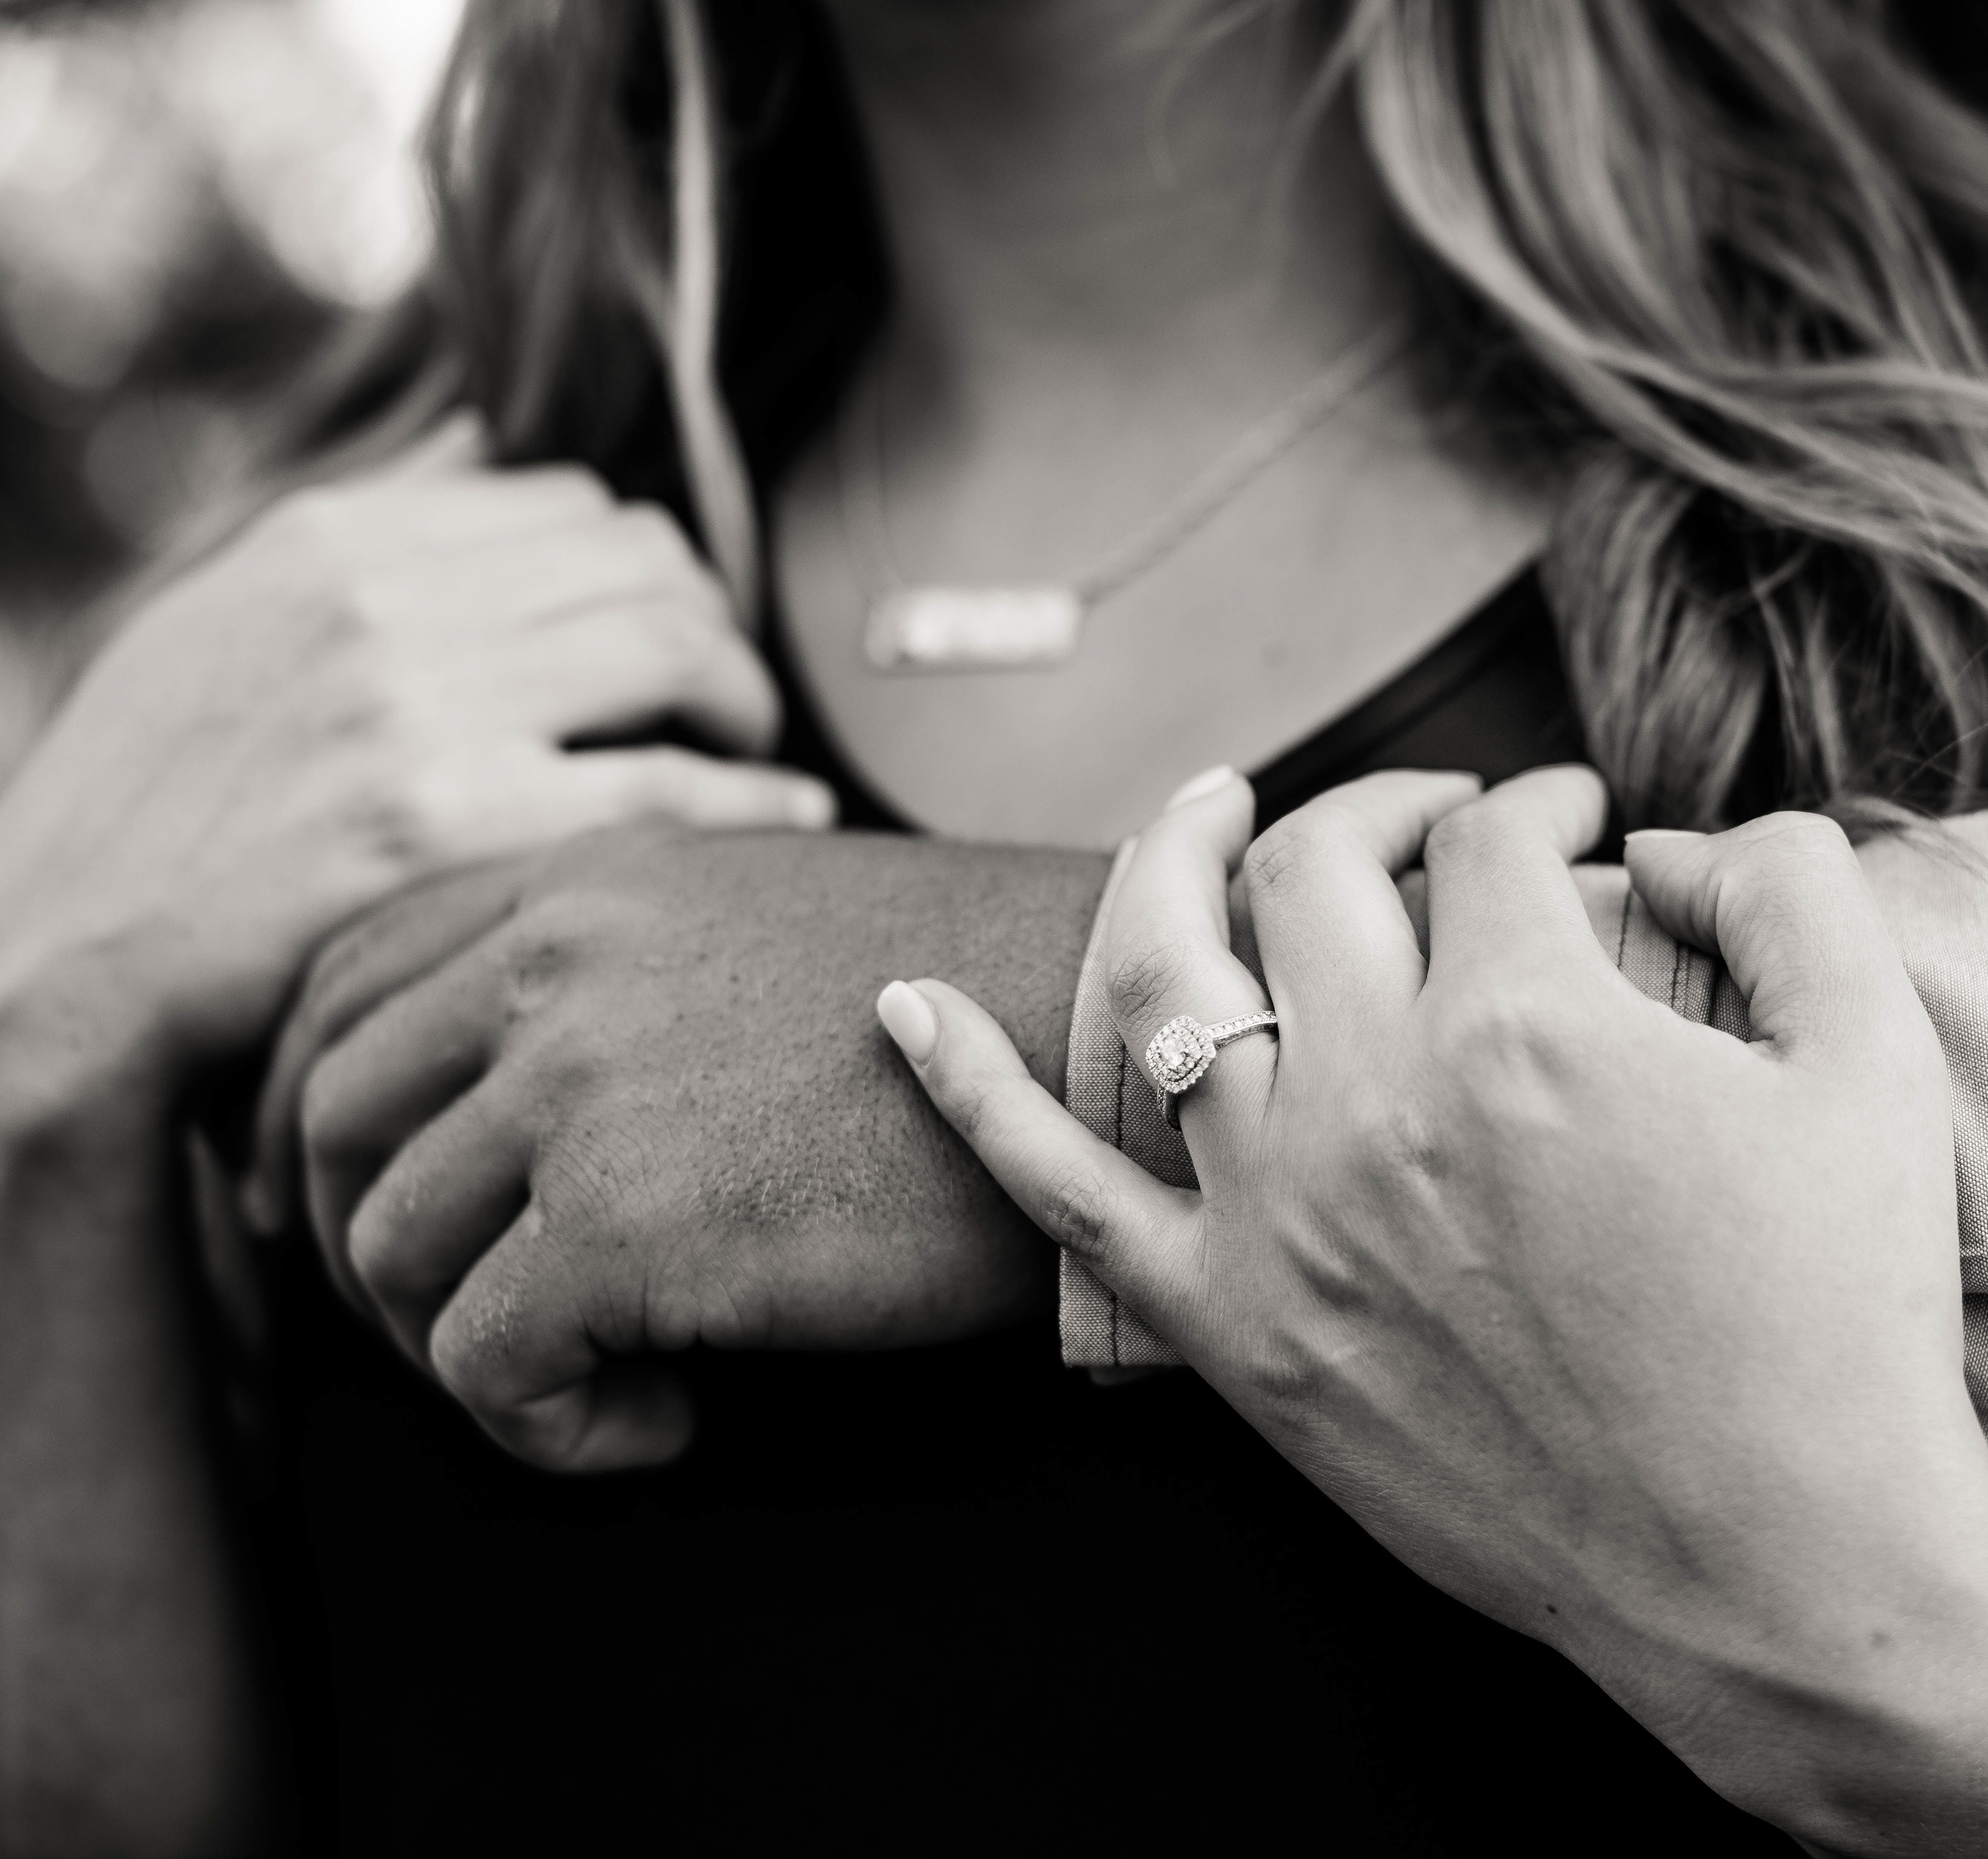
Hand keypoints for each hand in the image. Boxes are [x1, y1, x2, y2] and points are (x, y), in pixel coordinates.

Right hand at [0, 417, 831, 1080]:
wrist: (57, 957)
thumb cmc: (154, 814)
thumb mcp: (225, 629)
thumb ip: (360, 543)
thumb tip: (483, 451)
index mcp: (331, 539)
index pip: (570, 503)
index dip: (648, 570)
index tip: (674, 631)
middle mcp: (379, 597)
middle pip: (644, 561)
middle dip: (714, 626)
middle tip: (732, 699)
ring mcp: (413, 707)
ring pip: (676, 647)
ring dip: (746, 700)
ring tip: (757, 753)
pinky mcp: (445, 824)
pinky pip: (669, 786)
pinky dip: (755, 799)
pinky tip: (789, 820)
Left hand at [256, 825, 1108, 1468]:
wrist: (1129, 1053)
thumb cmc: (995, 1008)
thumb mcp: (771, 925)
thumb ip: (629, 969)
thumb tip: (534, 1099)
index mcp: (586, 878)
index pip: (341, 986)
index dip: (314, 1121)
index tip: (356, 1213)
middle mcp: (556, 959)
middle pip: (329, 1122)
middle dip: (362, 1254)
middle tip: (470, 1336)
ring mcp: (582, 1083)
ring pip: (390, 1254)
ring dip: (472, 1353)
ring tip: (612, 1380)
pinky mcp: (630, 1222)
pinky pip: (487, 1366)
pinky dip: (554, 1428)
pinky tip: (669, 1420)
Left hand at [886, 767, 1987, 1856]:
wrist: (1777, 1576)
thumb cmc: (1839, 1326)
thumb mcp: (1876, 1070)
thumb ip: (1789, 890)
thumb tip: (1672, 834)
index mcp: (1533, 1017)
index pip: (1494, 838)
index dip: (1541, 808)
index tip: (1575, 832)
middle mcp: (1380, 1095)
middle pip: (1321, 867)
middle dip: (1386, 808)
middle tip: (1444, 827)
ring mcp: (1281, 1215)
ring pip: (1170, 975)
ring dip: (1173, 861)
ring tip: (1202, 809)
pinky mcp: (1228, 1330)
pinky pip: (1053, 1191)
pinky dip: (965, 1090)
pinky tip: (901, 1005)